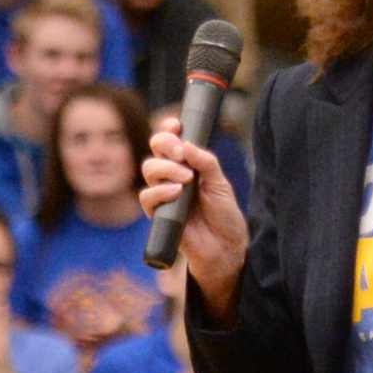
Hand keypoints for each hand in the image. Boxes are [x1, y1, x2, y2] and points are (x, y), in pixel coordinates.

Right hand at [140, 128, 248, 316]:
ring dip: (166, 168)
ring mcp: (164, 195)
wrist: (225, 247)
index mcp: (188, 165)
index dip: (168, 130)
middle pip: (155, 150)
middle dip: (165, 145)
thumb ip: (206, 162)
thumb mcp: (220, 184)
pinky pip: (146, 197)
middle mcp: (172, 176)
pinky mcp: (158, 214)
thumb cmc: (224, 215)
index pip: (170, 142)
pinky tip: (176, 193)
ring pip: (149, 169)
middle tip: (181, 153)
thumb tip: (187, 144)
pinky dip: (159, 191)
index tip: (176, 125)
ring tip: (186, 179)